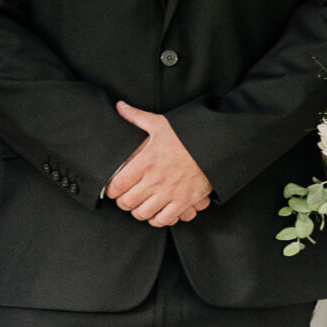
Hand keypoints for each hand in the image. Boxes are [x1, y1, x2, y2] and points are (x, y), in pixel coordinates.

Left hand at [108, 105, 212, 226]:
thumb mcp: (159, 123)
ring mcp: (169, 193)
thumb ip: (136, 116)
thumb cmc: (186, 135)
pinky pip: (163, 219)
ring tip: (141, 205)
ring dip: (139, 211)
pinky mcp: (183, 202)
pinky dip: (157, 219)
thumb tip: (120, 106)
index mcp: (145, 162)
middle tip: (126, 197)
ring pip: (143, 214)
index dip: (111, 190)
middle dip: (123, 202)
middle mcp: (155, 180)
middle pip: (127, 203)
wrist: (215, 146)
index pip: (117, 185)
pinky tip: (157, 211)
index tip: (113, 189)